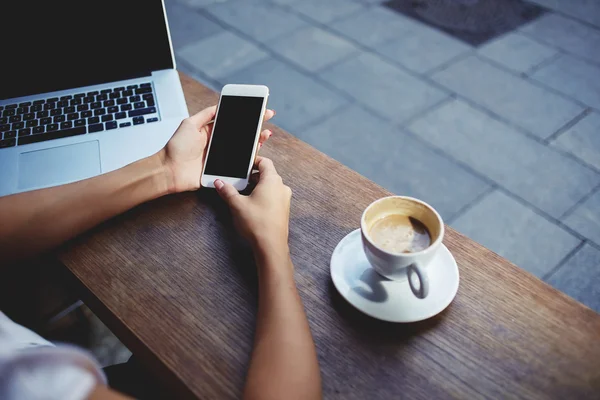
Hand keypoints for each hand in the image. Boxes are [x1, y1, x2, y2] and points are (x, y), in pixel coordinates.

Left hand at [159, 106, 274, 192]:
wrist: (169, 170)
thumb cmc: (176, 148)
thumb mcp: (190, 124)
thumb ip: (205, 115)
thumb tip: (220, 105)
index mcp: (212, 133)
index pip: (233, 122)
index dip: (246, 116)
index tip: (258, 109)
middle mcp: (219, 145)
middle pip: (242, 135)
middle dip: (256, 127)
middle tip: (266, 118)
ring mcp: (222, 158)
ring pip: (244, 150)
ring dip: (256, 142)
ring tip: (265, 134)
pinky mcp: (223, 171)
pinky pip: (239, 166)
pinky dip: (250, 160)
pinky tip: (257, 151)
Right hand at [215, 157, 291, 251]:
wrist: (271, 245)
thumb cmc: (257, 223)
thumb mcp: (237, 204)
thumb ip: (227, 191)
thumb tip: (219, 183)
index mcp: (272, 180)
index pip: (265, 162)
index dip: (253, 161)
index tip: (244, 165)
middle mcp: (281, 187)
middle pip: (267, 174)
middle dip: (252, 176)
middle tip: (239, 181)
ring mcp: (284, 199)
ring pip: (270, 186)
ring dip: (257, 187)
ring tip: (244, 194)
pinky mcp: (283, 209)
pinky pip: (273, 196)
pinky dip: (264, 196)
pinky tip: (253, 205)